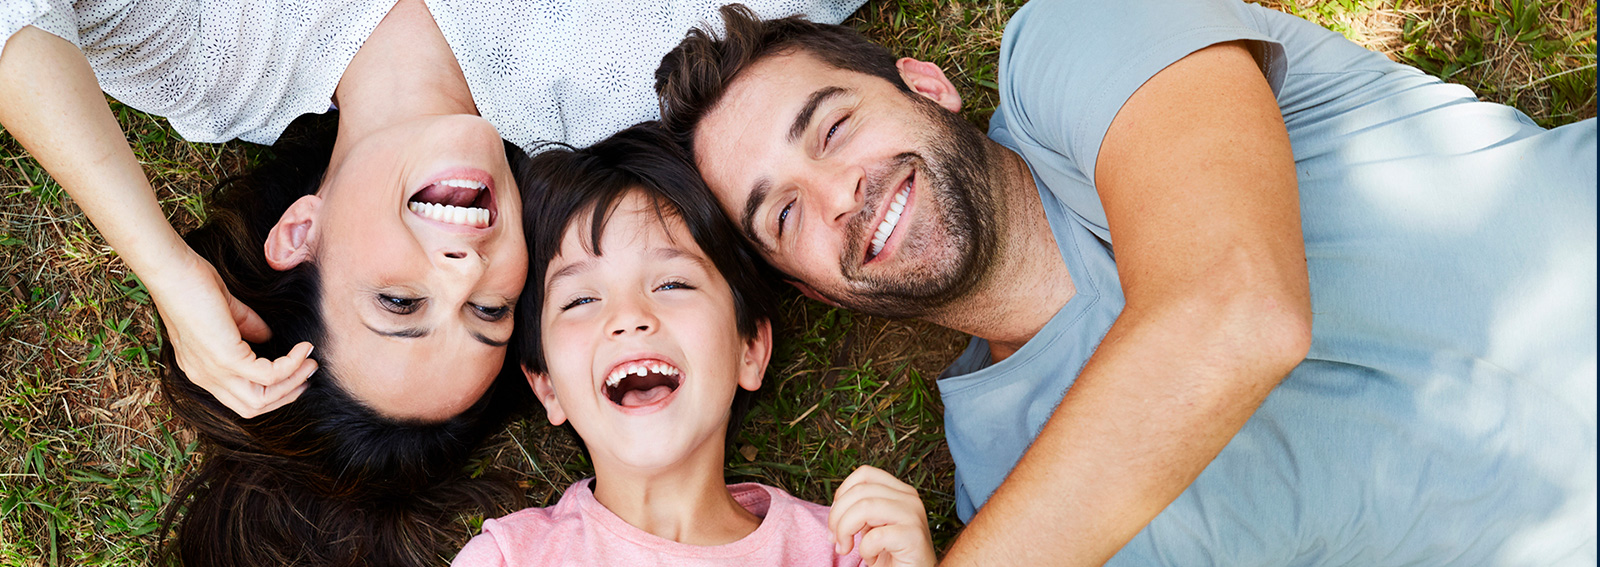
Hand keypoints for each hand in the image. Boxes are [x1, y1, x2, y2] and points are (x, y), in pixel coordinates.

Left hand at [151, 254, 316, 417]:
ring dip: (292, 383)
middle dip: (287, 394)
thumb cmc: (189, 283)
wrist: (171, 272)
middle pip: (252, 407)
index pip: (239, 398)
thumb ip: (246, 326)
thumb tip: (269, 336)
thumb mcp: (224, 311)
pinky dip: (292, 364)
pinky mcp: (226, 359)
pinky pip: (269, 374)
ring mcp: (214, 371)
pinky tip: (303, 348)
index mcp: (202, 369)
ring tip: (309, 363)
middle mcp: (206, 377)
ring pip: (261, 399)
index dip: (271, 392)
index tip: (294, 374)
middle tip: (308, 373)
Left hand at [829, 466, 935, 566]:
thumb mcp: (872, 526)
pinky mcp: (914, 537)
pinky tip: (871, 559)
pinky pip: (876, 536)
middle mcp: (910, 499)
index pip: (864, 474)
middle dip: (837, 516)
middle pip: (860, 491)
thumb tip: (835, 505)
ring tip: (846, 548)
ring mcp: (914, 515)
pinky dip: (865, 550)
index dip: (842, 493)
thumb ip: (860, 509)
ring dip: (845, 530)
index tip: (835, 519)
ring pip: (865, 507)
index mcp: (900, 491)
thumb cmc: (891, 556)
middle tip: (836, 540)